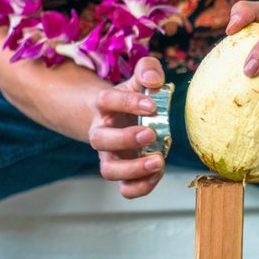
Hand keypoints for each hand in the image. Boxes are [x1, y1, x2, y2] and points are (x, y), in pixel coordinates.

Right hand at [88, 57, 165, 198]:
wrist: (121, 118)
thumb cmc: (135, 98)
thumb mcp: (139, 79)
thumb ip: (148, 70)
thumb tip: (154, 81)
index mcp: (104, 106)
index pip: (107, 101)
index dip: (128, 103)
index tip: (153, 105)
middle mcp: (101, 133)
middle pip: (100, 140)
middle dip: (126, 138)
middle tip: (151, 133)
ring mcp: (110, 155)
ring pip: (109, 169)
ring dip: (132, 169)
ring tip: (158, 161)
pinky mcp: (122, 172)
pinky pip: (124, 188)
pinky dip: (140, 187)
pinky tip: (157, 174)